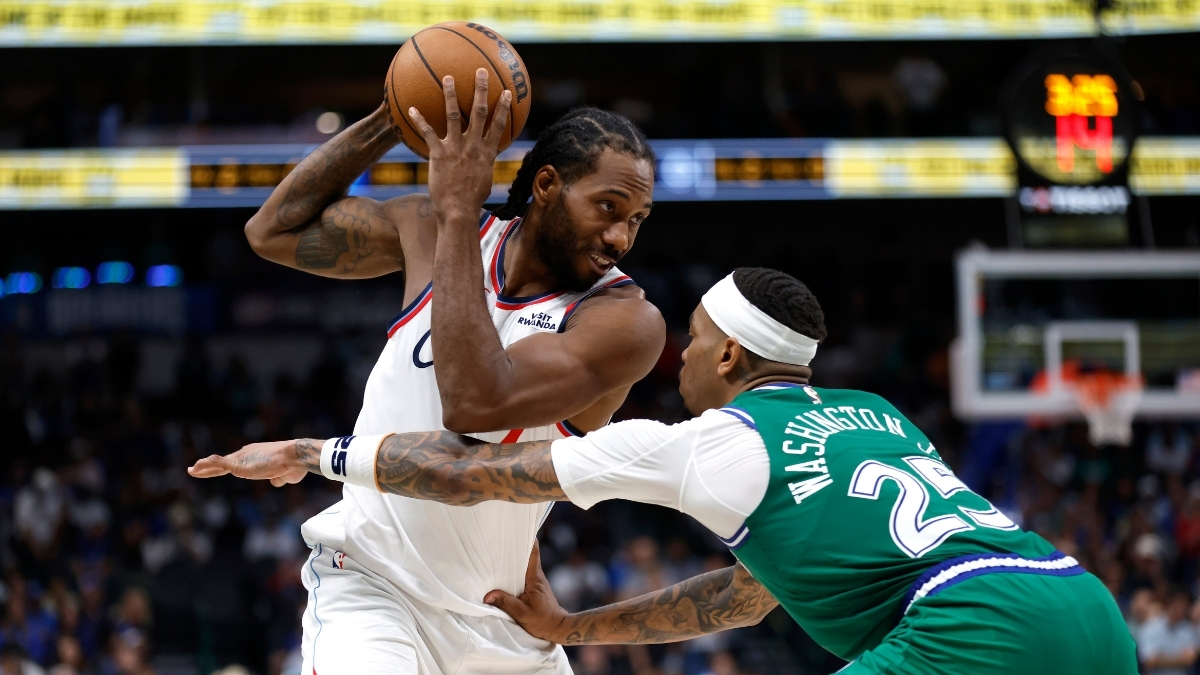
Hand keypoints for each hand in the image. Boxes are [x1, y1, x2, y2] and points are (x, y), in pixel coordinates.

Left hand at [188, 439, 318, 486]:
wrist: (292, 457)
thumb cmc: (292, 465)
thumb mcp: (285, 475)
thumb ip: (279, 478)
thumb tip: (276, 482)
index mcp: (257, 456)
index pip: (240, 462)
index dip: (232, 466)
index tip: (224, 469)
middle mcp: (246, 454)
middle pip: (225, 462)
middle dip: (213, 466)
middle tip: (200, 469)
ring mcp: (240, 458)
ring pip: (217, 463)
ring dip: (204, 468)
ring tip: (191, 470)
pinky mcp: (236, 464)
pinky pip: (215, 464)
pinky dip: (204, 466)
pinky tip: (193, 469)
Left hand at [409, 69, 511, 219]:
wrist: (458, 211)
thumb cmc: (472, 201)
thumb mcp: (485, 181)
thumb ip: (484, 166)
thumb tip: (484, 161)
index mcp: (487, 153)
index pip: (498, 125)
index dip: (503, 107)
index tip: (506, 92)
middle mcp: (473, 146)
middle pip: (479, 113)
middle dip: (481, 90)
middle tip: (480, 72)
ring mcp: (456, 148)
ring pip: (454, 115)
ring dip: (451, 94)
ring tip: (447, 78)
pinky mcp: (439, 154)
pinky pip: (428, 133)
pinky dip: (420, 120)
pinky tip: (411, 108)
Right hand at [484, 541, 572, 642]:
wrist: (557, 627)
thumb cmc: (542, 620)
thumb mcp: (522, 613)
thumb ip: (505, 603)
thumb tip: (487, 595)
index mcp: (534, 577)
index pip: (533, 551)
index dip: (527, 538)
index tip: (517, 527)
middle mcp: (536, 574)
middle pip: (527, 554)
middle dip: (516, 544)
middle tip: (501, 535)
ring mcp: (535, 580)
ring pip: (525, 563)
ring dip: (514, 556)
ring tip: (498, 549)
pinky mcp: (534, 586)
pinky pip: (523, 572)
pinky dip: (514, 568)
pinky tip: (503, 570)